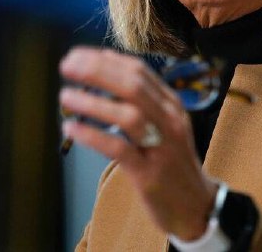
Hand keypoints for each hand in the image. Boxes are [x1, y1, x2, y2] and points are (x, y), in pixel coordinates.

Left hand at [59, 47, 216, 239]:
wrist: (196, 205)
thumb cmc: (170, 161)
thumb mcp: (163, 125)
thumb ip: (140, 103)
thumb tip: (101, 76)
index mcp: (171, 104)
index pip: (139, 71)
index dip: (105, 60)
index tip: (77, 55)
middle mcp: (169, 120)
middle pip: (133, 86)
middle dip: (98, 72)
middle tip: (66, 65)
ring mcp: (162, 146)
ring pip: (128, 115)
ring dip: (93, 103)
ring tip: (65, 96)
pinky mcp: (150, 174)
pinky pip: (119, 149)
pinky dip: (93, 136)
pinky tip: (71, 129)